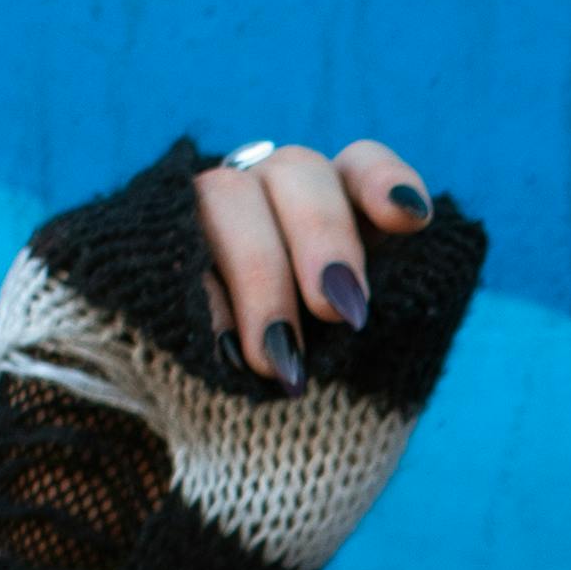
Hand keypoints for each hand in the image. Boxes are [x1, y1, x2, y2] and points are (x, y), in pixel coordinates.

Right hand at [185, 133, 437, 388]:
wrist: (198, 406)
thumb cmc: (299, 371)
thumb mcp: (343, 346)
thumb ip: (358, 313)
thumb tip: (366, 316)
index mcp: (331, 203)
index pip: (360, 163)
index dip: (383, 179)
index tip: (413, 218)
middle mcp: (270, 188)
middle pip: (298, 170)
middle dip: (326, 238)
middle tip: (344, 314)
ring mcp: (207, 206)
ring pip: (230, 196)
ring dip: (262, 277)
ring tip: (281, 362)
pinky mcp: (156, 238)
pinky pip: (176, 246)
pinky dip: (210, 302)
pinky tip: (230, 353)